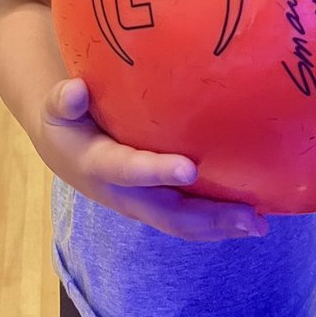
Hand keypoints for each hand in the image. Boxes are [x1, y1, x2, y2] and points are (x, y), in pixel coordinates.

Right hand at [36, 78, 269, 241]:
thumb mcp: (57, 107)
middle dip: (207, 217)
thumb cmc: (66, 119)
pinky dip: (216, 221)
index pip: (128, 170)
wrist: (64, 150)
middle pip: (167, 213)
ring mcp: (142, 203)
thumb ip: (63, 99)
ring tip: (258, 223)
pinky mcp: (156, 203)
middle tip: (249, 216)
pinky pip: (187, 218)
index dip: (156, 171)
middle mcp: (123, 194)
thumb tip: (76, 90)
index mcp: (98, 166)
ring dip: (219, 226)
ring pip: (181, 223)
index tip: (190, 167)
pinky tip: (250, 215)